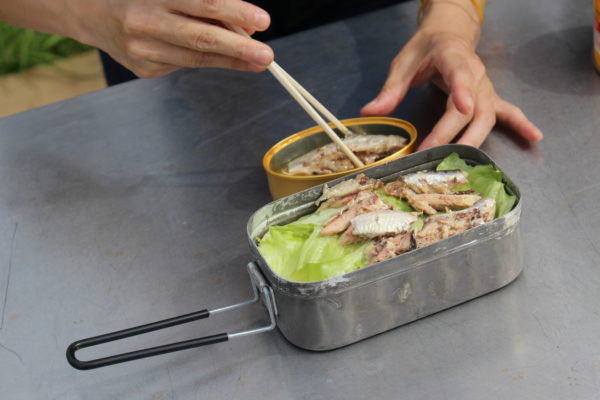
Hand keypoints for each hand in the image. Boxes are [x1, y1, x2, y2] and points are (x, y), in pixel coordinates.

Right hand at [69, 0, 273, 77]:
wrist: (90, 11)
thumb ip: (204, 3)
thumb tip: (244, 27)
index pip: (203, 2)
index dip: (234, 11)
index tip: (262, 21)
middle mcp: (145, 22)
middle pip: (201, 38)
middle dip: (239, 49)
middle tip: (267, 56)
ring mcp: (142, 50)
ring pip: (196, 58)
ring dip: (231, 60)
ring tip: (257, 61)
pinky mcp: (143, 69)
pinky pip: (184, 64)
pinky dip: (207, 59)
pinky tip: (220, 55)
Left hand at [360, 0, 542, 149]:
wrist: (450, 33)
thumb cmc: (425, 48)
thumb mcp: (403, 63)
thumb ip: (390, 89)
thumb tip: (369, 112)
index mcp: (452, 56)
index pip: (458, 73)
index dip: (461, 91)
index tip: (462, 108)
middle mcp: (474, 72)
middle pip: (471, 106)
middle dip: (454, 132)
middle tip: (435, 154)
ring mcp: (484, 86)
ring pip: (487, 115)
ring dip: (475, 140)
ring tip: (466, 163)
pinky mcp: (489, 96)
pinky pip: (507, 110)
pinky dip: (520, 124)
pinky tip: (534, 137)